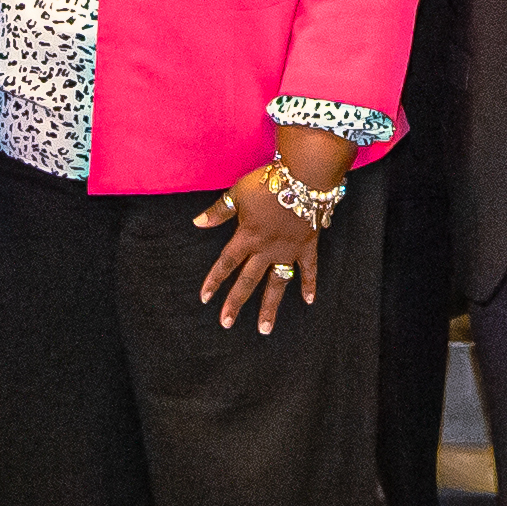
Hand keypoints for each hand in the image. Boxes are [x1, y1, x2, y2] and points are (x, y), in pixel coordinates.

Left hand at [192, 168, 328, 331]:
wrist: (304, 176)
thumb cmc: (268, 182)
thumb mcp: (239, 193)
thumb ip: (219, 211)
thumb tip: (197, 223)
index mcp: (247, 237)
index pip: (226, 263)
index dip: (214, 280)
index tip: (204, 298)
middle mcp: (266, 249)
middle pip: (248, 280)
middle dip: (236, 302)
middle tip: (226, 323)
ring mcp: (288, 250)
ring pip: (277, 284)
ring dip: (270, 306)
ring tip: (264, 329)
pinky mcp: (307, 246)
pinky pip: (309, 269)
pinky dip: (309, 284)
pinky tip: (309, 300)